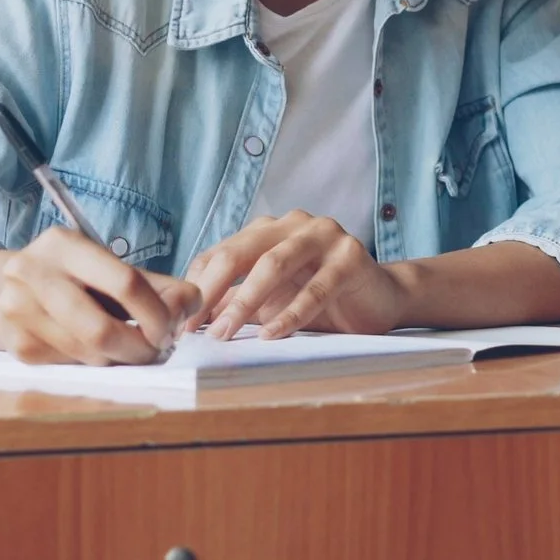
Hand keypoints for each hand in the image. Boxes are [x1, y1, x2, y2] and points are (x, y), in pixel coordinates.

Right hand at [0, 227, 202, 364]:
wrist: (14, 287)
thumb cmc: (77, 277)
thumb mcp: (113, 267)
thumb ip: (159, 285)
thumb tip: (192, 306)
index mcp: (64, 244)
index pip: (126, 283)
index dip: (157, 314)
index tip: (170, 330)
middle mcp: (32, 273)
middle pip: (101, 329)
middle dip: (139, 348)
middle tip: (156, 351)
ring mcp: (17, 311)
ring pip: (87, 354)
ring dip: (121, 359)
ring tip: (134, 350)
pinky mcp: (15, 345)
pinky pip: (71, 366)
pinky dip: (95, 363)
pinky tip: (101, 351)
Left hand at [186, 211, 409, 340]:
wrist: (380, 299)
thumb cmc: (321, 299)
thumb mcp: (271, 301)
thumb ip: (235, 302)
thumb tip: (190, 320)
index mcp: (269, 229)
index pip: (220, 253)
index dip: (197, 287)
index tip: (179, 323)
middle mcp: (294, 224)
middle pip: (241, 252)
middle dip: (212, 292)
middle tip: (192, 329)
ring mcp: (325, 235)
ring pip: (274, 264)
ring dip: (246, 302)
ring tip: (226, 333)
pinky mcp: (351, 257)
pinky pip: (315, 288)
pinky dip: (290, 313)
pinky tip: (272, 335)